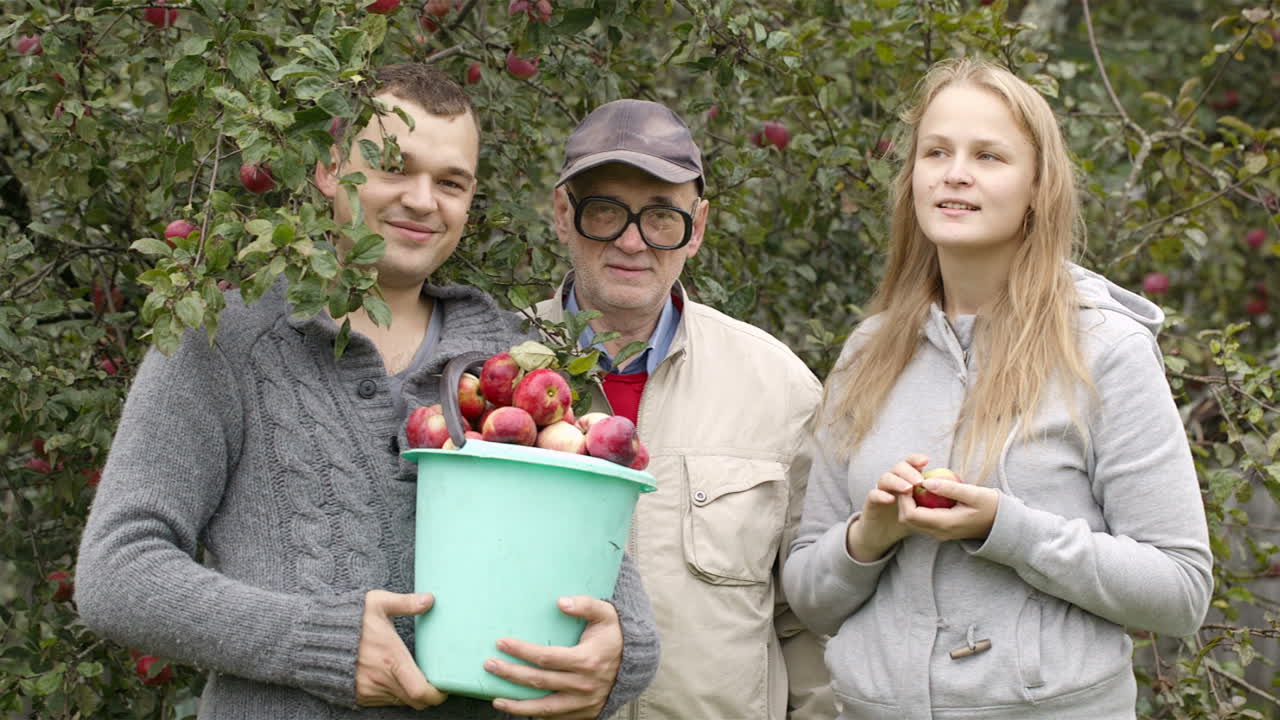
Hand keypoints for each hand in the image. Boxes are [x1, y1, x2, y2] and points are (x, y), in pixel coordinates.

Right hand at [355, 590, 447, 709]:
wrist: (312, 637)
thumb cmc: (347, 619)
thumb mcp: (377, 603)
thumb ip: (406, 603)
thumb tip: (430, 599)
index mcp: (392, 659)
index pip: (421, 691)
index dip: (437, 695)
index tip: (445, 688)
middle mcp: (381, 680)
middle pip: (415, 701)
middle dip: (427, 694)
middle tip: (433, 680)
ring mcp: (368, 690)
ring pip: (400, 701)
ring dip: (408, 691)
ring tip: (410, 673)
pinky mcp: (358, 696)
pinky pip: (384, 702)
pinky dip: (392, 693)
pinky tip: (391, 676)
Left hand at [485, 596, 622, 718]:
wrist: (636, 663)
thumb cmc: (615, 635)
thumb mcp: (606, 614)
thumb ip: (585, 605)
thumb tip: (560, 602)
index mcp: (587, 661)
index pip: (546, 658)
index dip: (522, 651)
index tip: (501, 643)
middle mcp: (584, 685)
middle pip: (539, 682)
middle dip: (511, 674)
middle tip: (489, 665)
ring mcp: (584, 703)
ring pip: (545, 708)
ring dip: (518, 706)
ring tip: (496, 700)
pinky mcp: (585, 713)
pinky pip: (556, 718)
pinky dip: (537, 715)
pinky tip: (520, 709)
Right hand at [846, 454, 927, 561]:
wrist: (883, 532)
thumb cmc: (908, 518)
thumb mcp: (924, 508)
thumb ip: (935, 498)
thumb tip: (955, 488)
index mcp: (905, 479)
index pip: (910, 464)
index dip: (916, 460)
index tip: (926, 461)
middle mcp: (892, 482)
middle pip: (898, 468)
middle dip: (908, 471)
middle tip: (919, 481)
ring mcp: (881, 491)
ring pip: (885, 478)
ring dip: (896, 481)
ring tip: (908, 489)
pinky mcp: (871, 502)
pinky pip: (874, 495)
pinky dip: (881, 495)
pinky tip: (890, 499)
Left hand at [899, 474, 999, 541]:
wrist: (1003, 524)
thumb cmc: (991, 506)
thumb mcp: (973, 493)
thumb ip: (949, 488)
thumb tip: (925, 482)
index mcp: (945, 524)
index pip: (911, 515)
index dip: (904, 498)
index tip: (909, 481)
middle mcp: (939, 532)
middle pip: (907, 520)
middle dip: (903, 501)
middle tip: (910, 481)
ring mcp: (940, 534)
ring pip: (912, 522)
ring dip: (909, 504)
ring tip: (916, 485)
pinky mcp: (942, 531)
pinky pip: (921, 521)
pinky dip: (917, 508)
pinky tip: (925, 493)